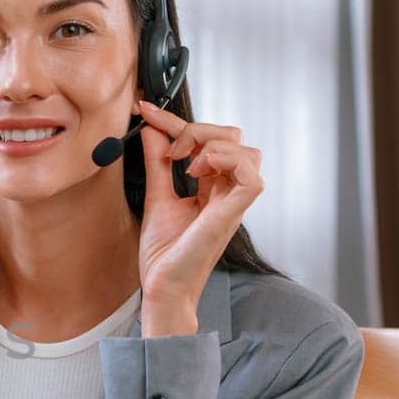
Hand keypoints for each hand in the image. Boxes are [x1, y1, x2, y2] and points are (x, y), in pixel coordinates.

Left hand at [134, 100, 263, 333]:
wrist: (162, 288)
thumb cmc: (165, 254)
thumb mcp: (157, 196)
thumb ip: (157, 163)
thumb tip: (152, 128)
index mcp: (213, 186)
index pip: (206, 140)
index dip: (176, 121)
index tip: (146, 110)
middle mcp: (227, 191)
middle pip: (233, 137)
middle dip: (198, 130)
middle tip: (169, 151)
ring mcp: (234, 202)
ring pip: (247, 150)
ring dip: (211, 145)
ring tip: (184, 165)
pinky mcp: (234, 213)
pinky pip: (252, 176)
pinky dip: (226, 162)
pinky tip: (198, 172)